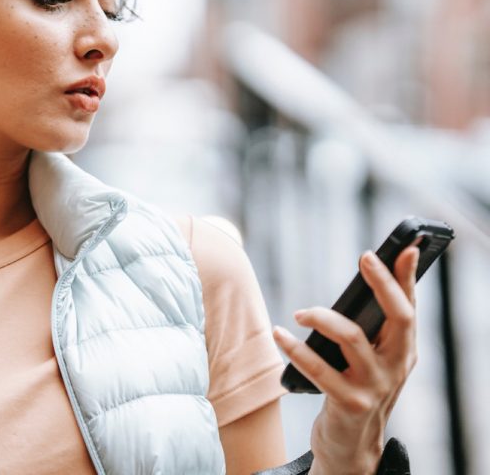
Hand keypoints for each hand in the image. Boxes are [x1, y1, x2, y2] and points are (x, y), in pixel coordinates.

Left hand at [272, 246, 419, 474]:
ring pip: (352, 337)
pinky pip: (318, 369)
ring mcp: (375, 386)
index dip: (409, 277)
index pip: (411, 307)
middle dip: (384, 283)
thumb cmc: (356, 388)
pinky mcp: (349, 403)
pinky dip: (296, 348)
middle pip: (398, 316)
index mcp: (404, 351)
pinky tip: (280, 334)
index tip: (407, 247)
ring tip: (301, 312)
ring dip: (322, 317)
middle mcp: (397, 366)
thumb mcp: (372, 359)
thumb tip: (364, 281)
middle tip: (366, 257)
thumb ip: (370, 327)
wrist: (352, 445)